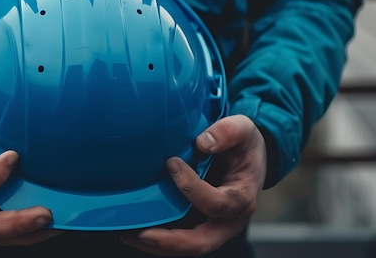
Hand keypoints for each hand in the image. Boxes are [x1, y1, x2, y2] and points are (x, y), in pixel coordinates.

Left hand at [121, 115, 266, 255]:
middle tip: (141, 233)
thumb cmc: (243, 145)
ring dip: (155, 244)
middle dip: (169, 241)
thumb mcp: (243, 129)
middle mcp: (228, 221)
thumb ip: (228, 132)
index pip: (216, 203)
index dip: (192, 187)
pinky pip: (176, 239)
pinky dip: (154, 238)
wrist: (248, 157)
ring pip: (185, 246)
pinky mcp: (197, 224)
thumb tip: (203, 143)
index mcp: (242, 199)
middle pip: (200, 242)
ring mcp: (212, 227)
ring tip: (127, 234)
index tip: (172, 163)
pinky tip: (130, 229)